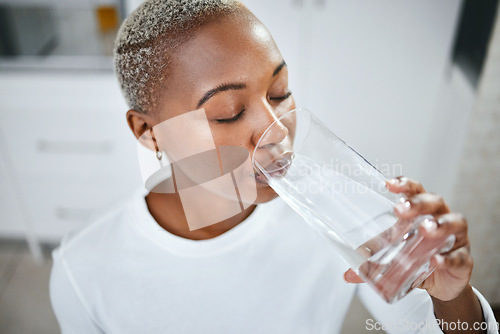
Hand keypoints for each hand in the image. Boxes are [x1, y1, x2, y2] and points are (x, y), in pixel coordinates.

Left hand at [344, 176, 472, 301]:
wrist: (441, 283)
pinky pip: (459, 256)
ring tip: (427, 229)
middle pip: (434, 201)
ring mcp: (456, 237)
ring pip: (454, 222)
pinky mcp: (464, 259)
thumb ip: (372, 262)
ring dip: (440, 224)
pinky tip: (436, 260)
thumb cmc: (417, 256)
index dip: (404, 185)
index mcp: (422, 211)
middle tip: (402, 209)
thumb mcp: (393, 255)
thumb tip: (348, 274)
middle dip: (418, 203)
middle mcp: (441, 217)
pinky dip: (448, 258)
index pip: (415, 190)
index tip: (388, 184)